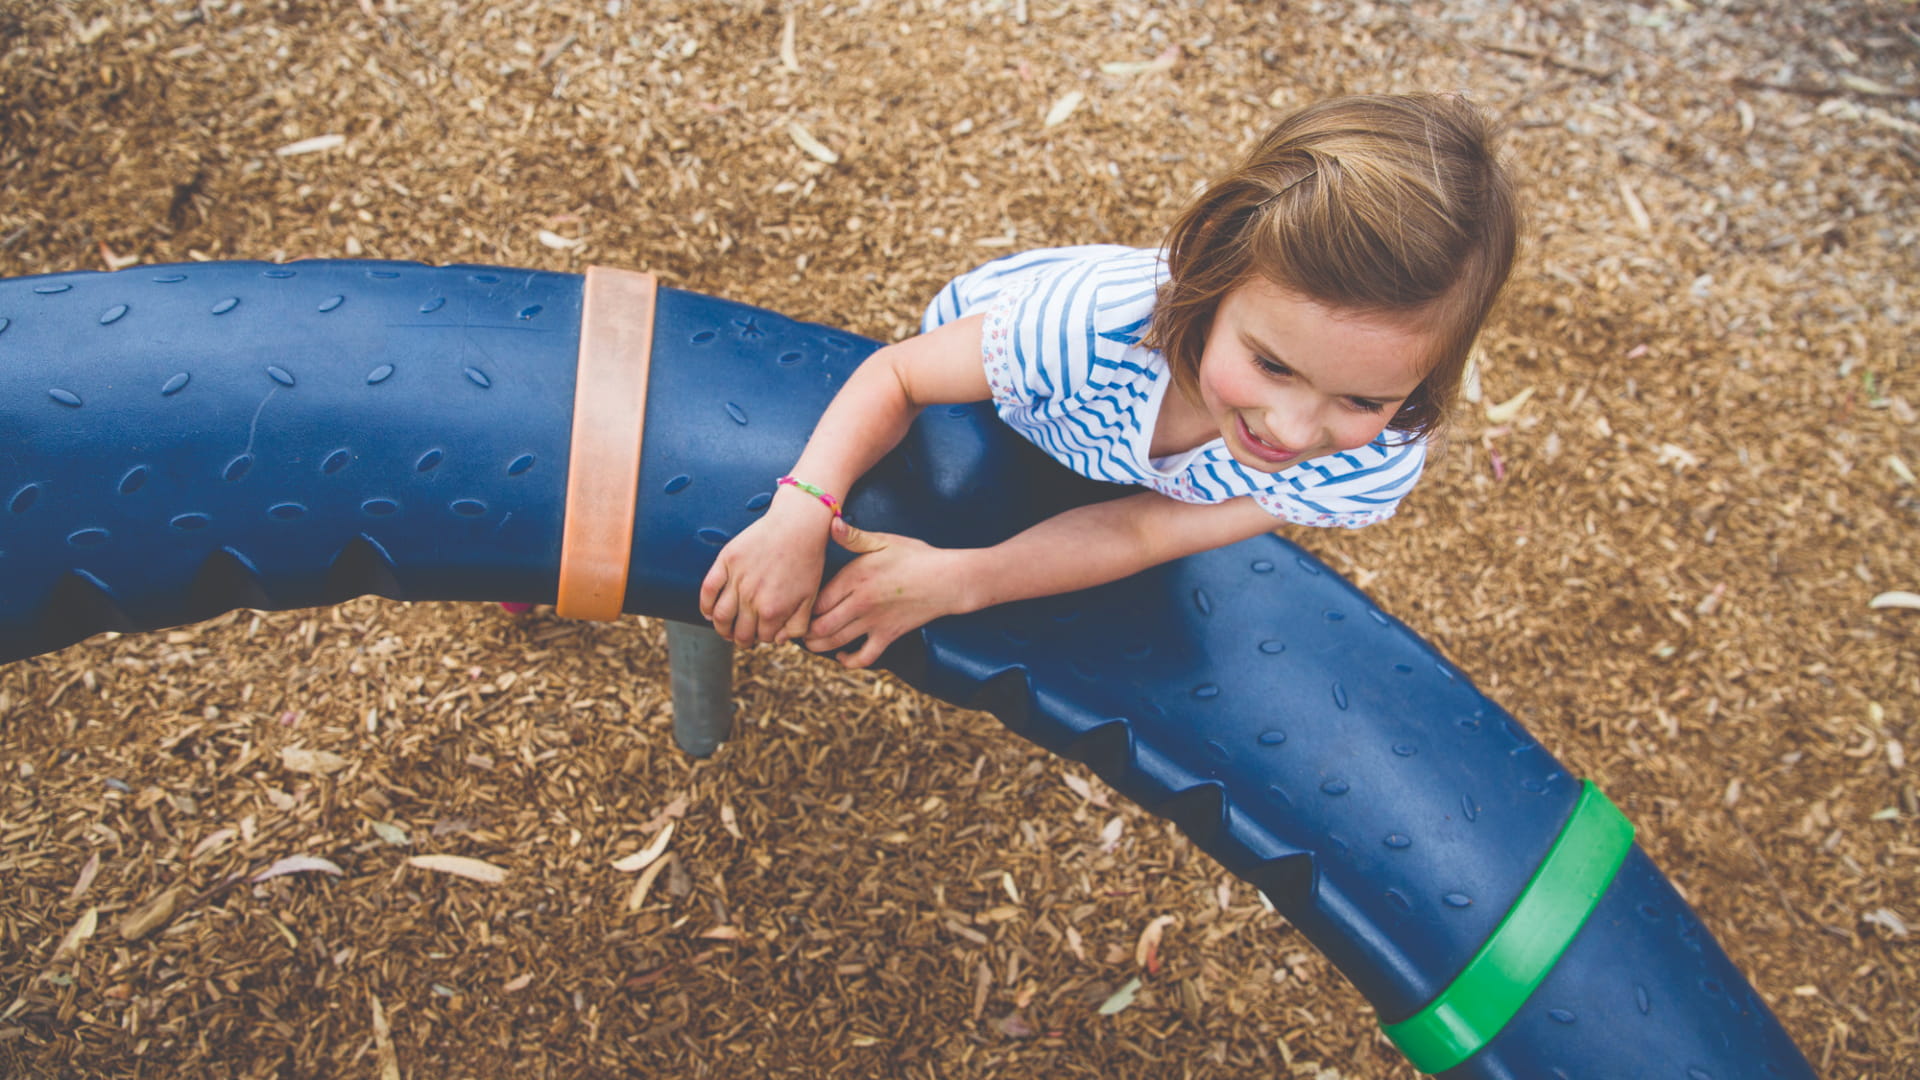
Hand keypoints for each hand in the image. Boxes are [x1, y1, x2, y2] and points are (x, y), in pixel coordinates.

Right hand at [699, 499, 831, 645]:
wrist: (797, 525)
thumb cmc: (807, 561)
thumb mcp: (810, 597)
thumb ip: (797, 624)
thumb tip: (779, 640)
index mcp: (773, 610)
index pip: (761, 637)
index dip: (762, 638)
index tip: (762, 634)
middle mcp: (751, 598)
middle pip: (739, 632)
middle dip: (741, 639)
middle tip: (741, 638)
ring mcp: (736, 579)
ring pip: (720, 616)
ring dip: (721, 629)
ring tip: (725, 630)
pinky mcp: (726, 561)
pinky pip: (708, 589)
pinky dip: (705, 605)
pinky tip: (709, 613)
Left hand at [804, 517, 973, 668]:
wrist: (947, 580)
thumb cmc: (916, 557)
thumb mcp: (883, 541)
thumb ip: (853, 536)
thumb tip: (831, 521)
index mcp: (855, 578)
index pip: (817, 600)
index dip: (802, 608)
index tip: (795, 607)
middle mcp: (860, 603)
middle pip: (821, 626)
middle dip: (804, 632)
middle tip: (795, 629)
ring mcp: (874, 622)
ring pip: (836, 642)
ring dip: (818, 646)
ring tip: (810, 643)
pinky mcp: (888, 636)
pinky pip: (865, 656)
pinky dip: (850, 661)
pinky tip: (842, 656)